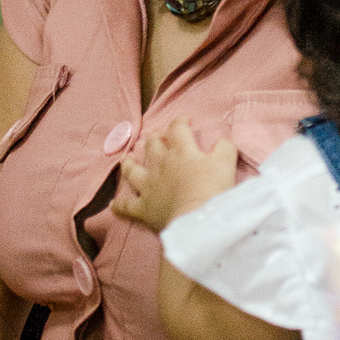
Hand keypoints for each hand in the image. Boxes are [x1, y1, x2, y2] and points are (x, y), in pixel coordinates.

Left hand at [112, 117, 237, 231]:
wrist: (198, 218)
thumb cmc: (213, 188)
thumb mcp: (226, 162)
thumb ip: (223, 148)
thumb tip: (220, 143)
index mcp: (181, 151)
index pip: (177, 128)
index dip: (180, 121)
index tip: (186, 121)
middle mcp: (161, 164)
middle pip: (152, 145)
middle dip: (155, 138)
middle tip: (158, 137)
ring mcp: (149, 186)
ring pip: (132, 171)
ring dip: (129, 164)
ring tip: (127, 160)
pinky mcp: (144, 208)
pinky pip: (127, 206)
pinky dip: (120, 206)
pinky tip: (113, 205)